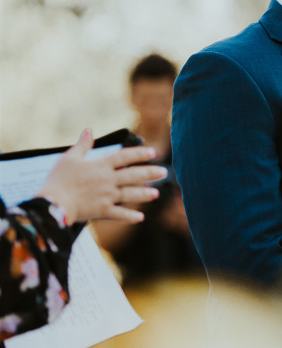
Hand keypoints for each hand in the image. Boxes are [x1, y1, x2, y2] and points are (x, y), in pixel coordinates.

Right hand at [37, 129, 168, 224]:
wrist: (51, 204)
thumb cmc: (58, 180)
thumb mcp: (69, 158)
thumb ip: (82, 145)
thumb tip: (88, 130)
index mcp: (101, 166)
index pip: (125, 157)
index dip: (140, 153)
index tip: (153, 152)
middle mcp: (108, 180)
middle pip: (133, 175)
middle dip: (150, 173)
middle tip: (164, 172)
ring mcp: (106, 196)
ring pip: (130, 194)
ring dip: (144, 194)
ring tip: (156, 194)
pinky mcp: (102, 211)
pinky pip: (119, 214)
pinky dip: (130, 217)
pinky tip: (141, 217)